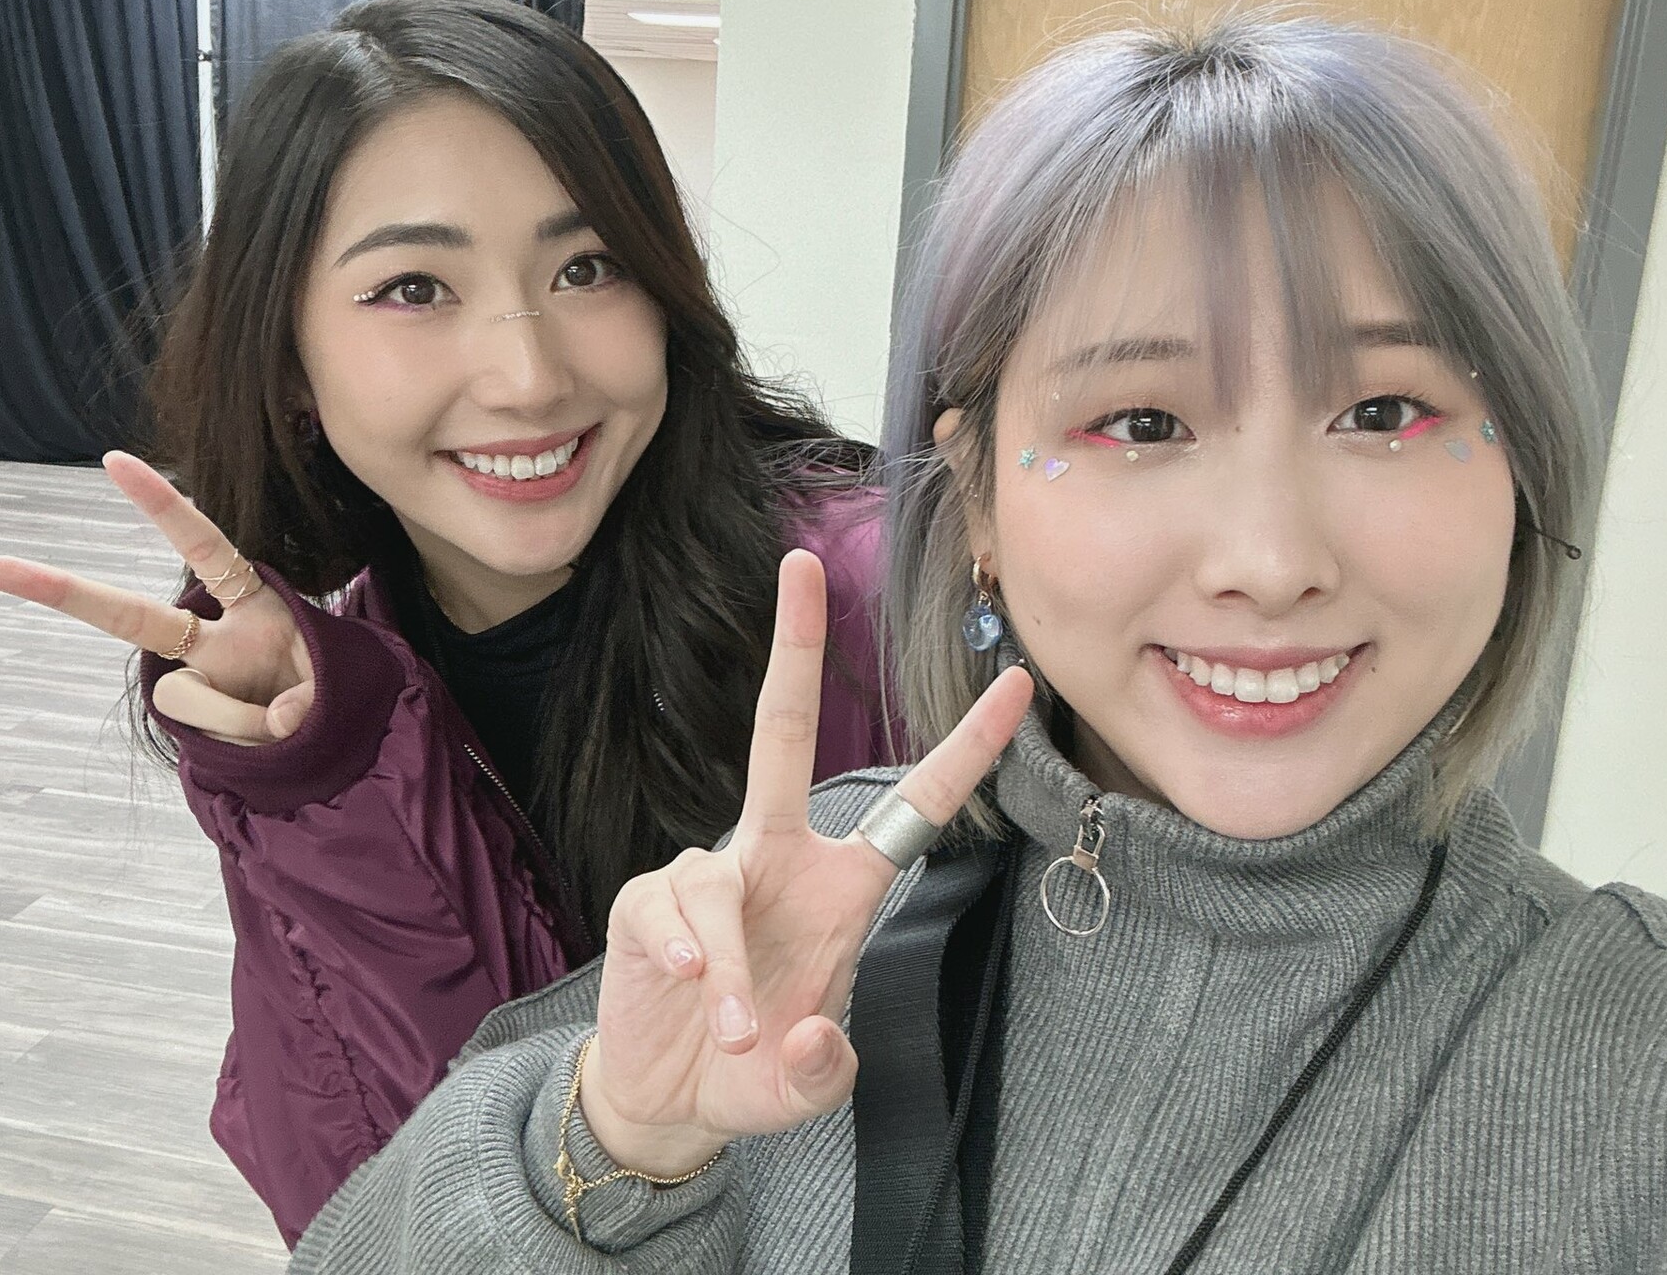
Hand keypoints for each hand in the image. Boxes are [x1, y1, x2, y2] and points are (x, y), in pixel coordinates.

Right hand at [0, 451, 314, 745]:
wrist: (340, 746)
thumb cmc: (333, 693)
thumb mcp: (332, 679)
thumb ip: (302, 696)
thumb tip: (277, 718)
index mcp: (251, 606)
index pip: (203, 546)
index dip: (162, 506)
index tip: (112, 460)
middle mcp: (215, 641)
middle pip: (130, 616)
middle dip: (64, 591)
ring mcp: (201, 687)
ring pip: (190, 700)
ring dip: (249, 718)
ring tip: (291, 724)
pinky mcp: (202, 729)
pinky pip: (212, 733)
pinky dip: (252, 742)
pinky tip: (278, 744)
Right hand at [580, 548, 1033, 1175]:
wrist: (667, 1098)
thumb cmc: (753, 1071)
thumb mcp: (808, 1088)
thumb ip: (820, 1071)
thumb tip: (799, 1032)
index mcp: (839, 887)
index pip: (914, 808)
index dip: (968, 750)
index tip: (1019, 685)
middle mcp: (775, 858)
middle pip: (782, 732)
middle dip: (792, 648)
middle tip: (797, 567)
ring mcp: (708, 873)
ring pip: (718, 880)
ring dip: (732, 971)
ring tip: (740, 1035)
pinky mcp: (647, 902)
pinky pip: (672, 911)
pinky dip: (690, 958)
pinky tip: (692, 990)